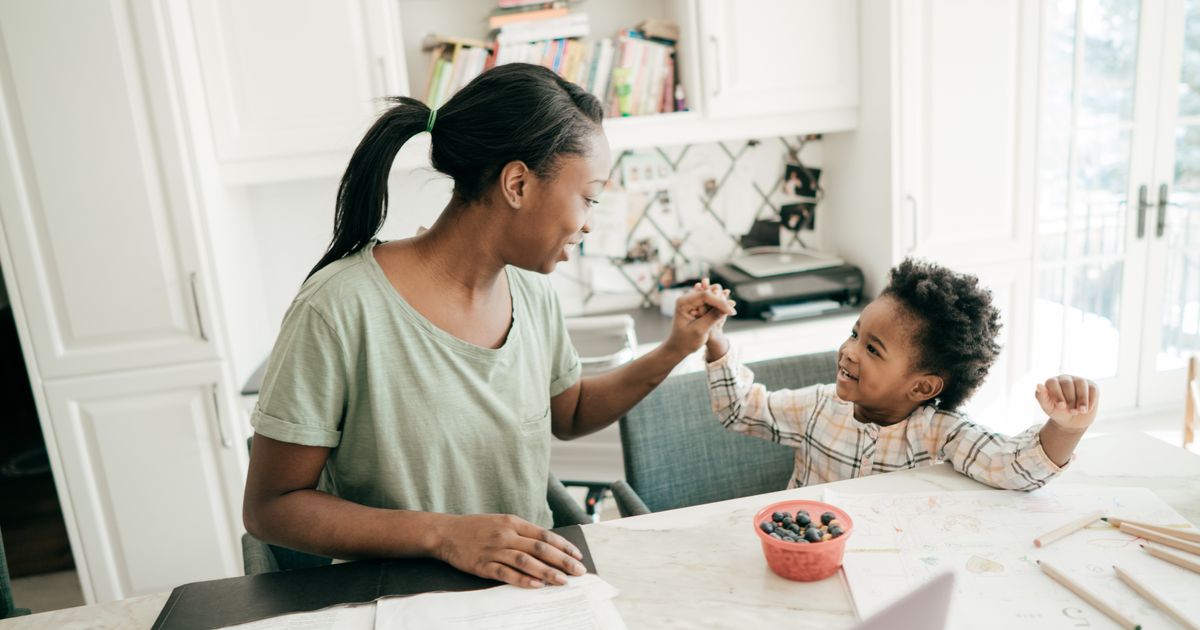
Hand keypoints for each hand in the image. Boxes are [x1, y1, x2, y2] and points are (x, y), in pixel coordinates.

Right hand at [431, 514, 586, 588]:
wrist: (446, 532)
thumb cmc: (476, 527)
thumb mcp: (501, 522)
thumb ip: (522, 532)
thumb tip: (547, 545)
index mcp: (513, 522)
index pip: (544, 535)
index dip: (563, 546)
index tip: (577, 556)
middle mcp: (506, 535)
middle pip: (540, 549)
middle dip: (562, 561)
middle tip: (579, 571)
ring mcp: (494, 550)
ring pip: (526, 562)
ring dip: (547, 572)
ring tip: (563, 581)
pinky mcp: (483, 565)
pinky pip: (506, 573)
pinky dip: (523, 580)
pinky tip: (536, 585)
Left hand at [662, 279, 734, 358]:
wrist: (678, 346)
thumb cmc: (685, 341)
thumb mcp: (699, 331)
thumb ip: (711, 318)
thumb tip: (726, 309)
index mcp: (683, 302)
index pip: (704, 296)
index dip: (719, 302)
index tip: (730, 312)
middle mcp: (687, 298)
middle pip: (708, 293)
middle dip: (721, 301)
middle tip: (732, 312)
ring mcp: (692, 301)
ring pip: (711, 296)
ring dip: (722, 303)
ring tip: (731, 312)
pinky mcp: (697, 305)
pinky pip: (710, 302)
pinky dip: (719, 306)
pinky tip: (728, 311)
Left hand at [1035, 375, 1098, 430]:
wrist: (1073, 420)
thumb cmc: (1058, 412)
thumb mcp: (1048, 407)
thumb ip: (1042, 397)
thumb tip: (1038, 385)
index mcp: (1052, 382)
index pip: (1053, 383)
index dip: (1057, 394)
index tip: (1061, 406)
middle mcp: (1065, 378)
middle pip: (1068, 384)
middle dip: (1070, 400)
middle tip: (1071, 412)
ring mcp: (1078, 380)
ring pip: (1081, 384)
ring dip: (1082, 399)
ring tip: (1081, 411)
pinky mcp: (1091, 386)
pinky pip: (1092, 389)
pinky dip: (1090, 400)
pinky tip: (1087, 409)